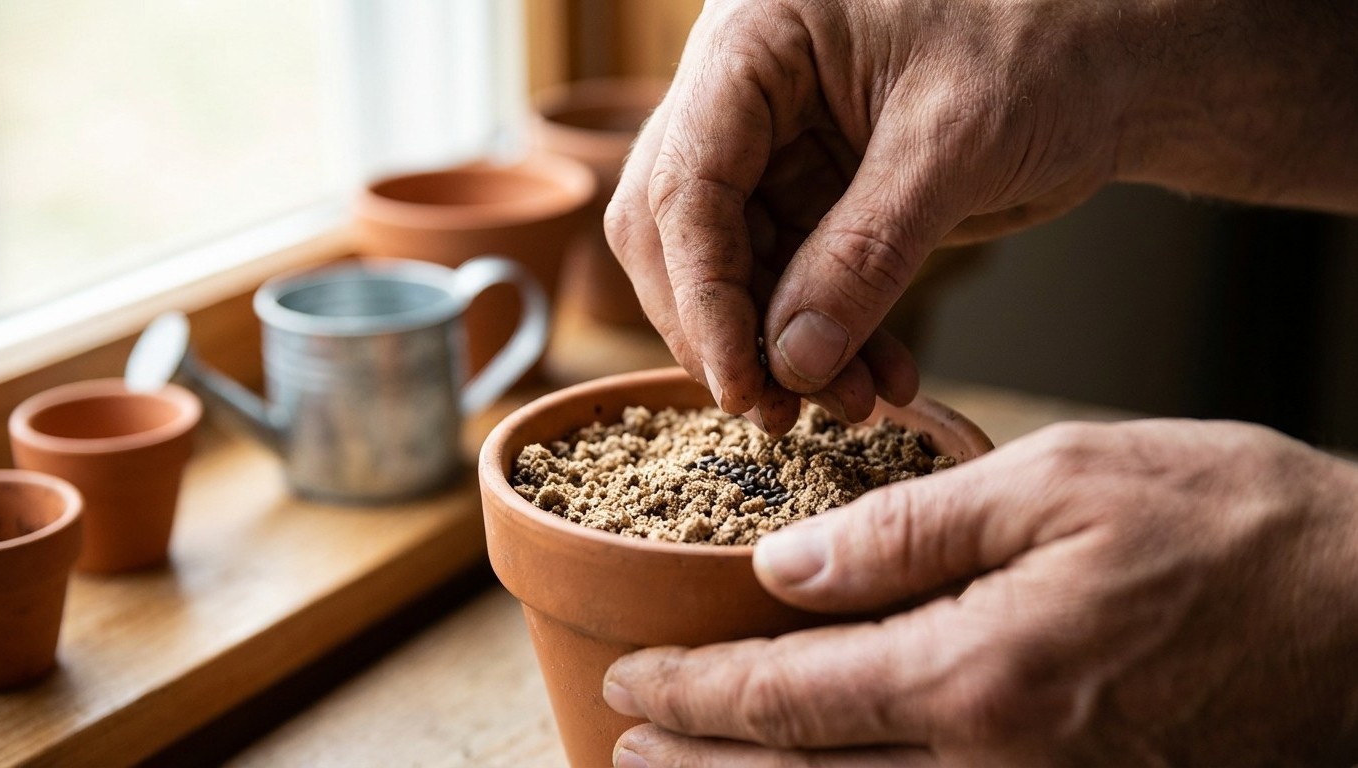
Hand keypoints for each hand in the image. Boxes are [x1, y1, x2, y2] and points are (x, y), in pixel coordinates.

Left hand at [603, 420, 1357, 765]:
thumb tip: (790, 562)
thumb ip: (913, 528)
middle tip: (625, 742)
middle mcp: (997, 766)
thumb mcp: (1066, 482)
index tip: (636, 678)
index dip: (701, 689)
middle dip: (704, 761)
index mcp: (979, 674)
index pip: (791, 695)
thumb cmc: (1235, 530)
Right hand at [604, 0, 1138, 429]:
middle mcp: (744, 94)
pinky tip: (878, 378)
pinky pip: (796, 284)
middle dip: (726, 329)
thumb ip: (866, 254)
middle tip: (777, 408)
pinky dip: (830, 339)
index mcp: (752, 42)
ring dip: (784, 349)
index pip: (684, 184)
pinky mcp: (818, 197)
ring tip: (850, 404)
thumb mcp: (955, 144)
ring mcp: (777, 148)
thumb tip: (793, 362)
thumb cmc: (1047, 45)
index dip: (703, 295)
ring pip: (737, 271)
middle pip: (679, 232)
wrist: (1115, 59)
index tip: (741, 381)